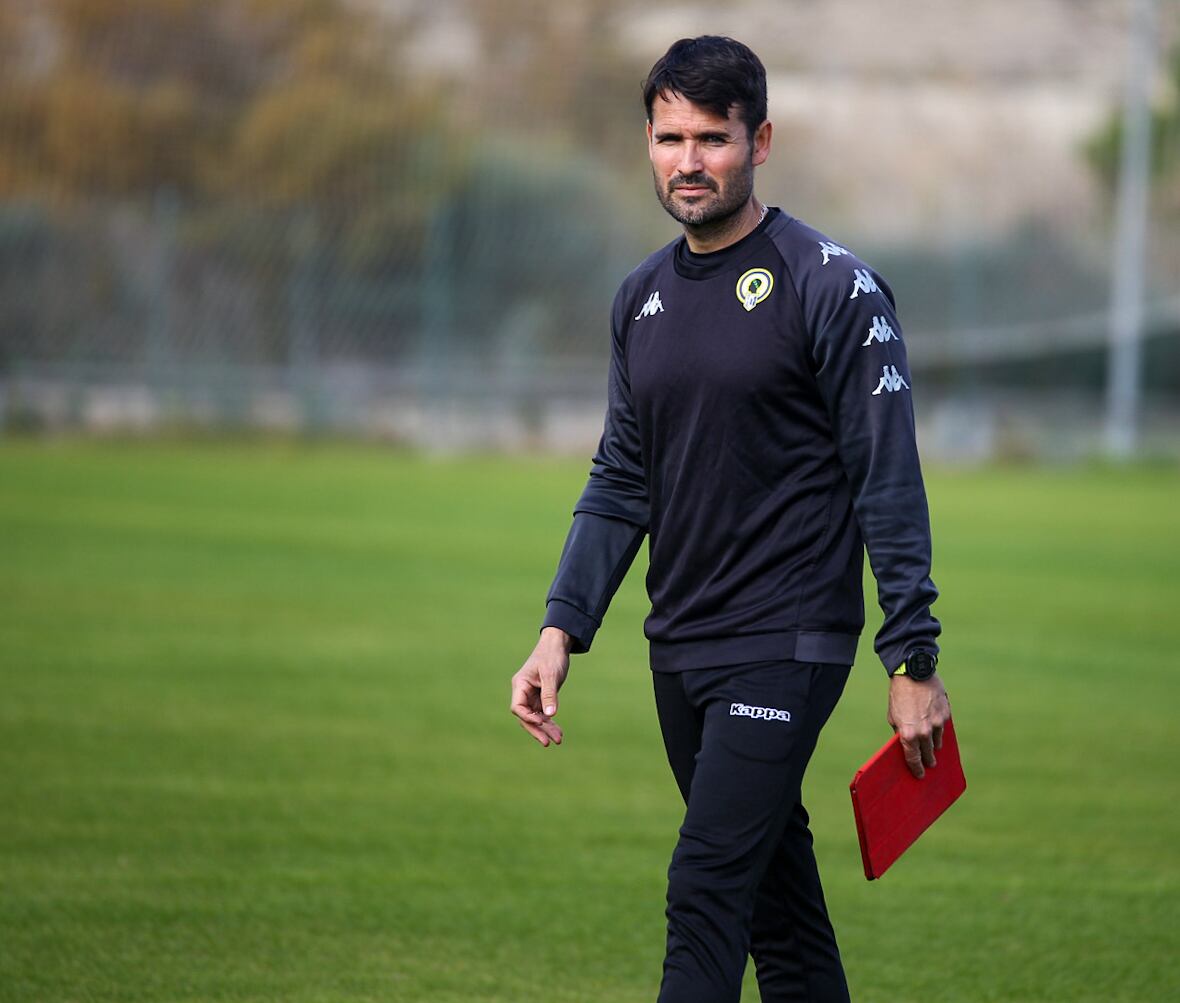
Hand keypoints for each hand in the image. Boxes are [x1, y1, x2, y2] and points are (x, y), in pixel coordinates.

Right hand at [509, 627, 571, 746]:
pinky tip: (558, 731)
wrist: (557, 645)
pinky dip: (550, 722)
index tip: (541, 723)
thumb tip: (550, 715)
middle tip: (549, 743)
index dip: (527, 718)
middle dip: (537, 729)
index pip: (518, 707)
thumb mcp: (551, 675)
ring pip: (535, 717)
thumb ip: (550, 694)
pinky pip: (542, 713)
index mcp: (520, 684)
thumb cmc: (552, 656)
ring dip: (546, 728)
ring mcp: (532, 695)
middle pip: (526, 716)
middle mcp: (523, 692)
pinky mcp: (541, 696)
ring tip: (558, 739)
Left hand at [887, 671, 950, 778]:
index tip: (920, 775)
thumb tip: (907, 745)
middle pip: (928, 754)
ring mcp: (937, 724)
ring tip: (933, 747)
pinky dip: (939, 729)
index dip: (917, 769)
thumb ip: (900, 732)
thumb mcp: (893, 716)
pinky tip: (936, 728)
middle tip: (929, 764)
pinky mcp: (945, 715)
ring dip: (935, 745)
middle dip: (928, 760)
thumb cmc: (899, 695)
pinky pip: (943, 728)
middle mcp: (924, 732)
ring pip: (938, 742)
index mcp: (907, 734)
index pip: (913, 759)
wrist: (913, 674)